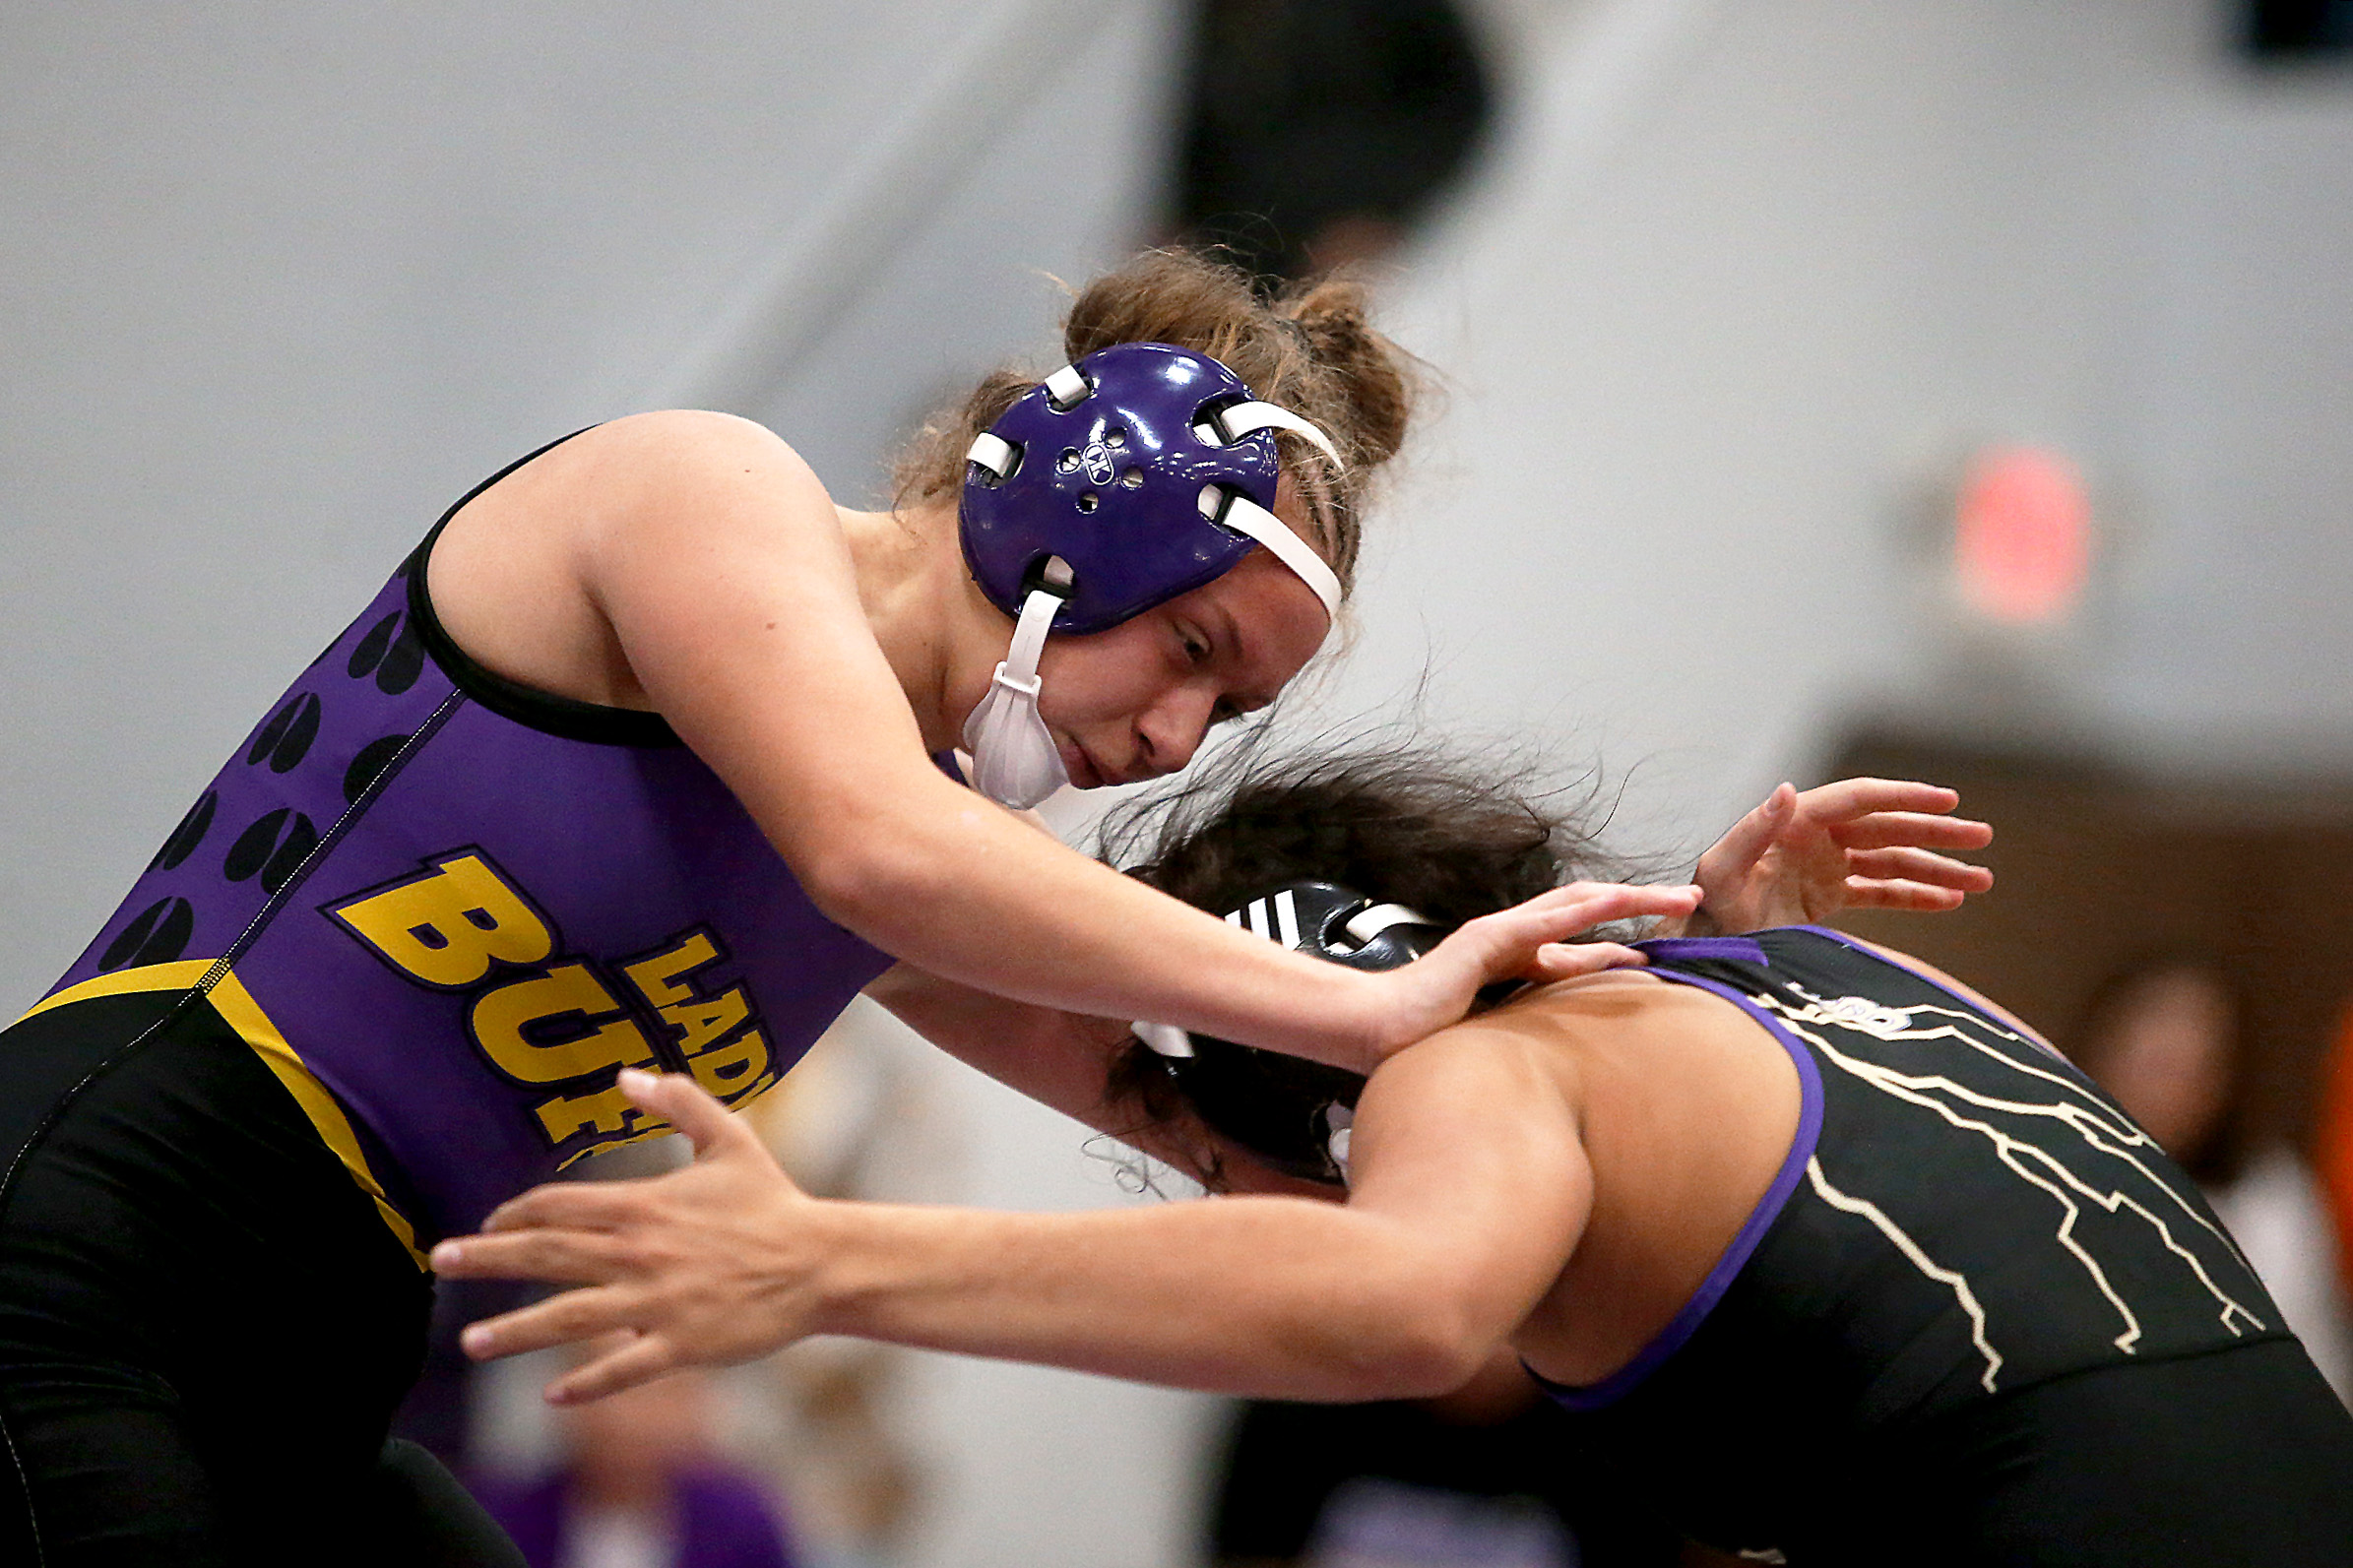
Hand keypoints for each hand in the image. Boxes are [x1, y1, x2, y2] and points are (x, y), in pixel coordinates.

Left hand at [431, 1070, 824, 1403]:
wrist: (820, 1261)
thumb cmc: (773, 1200)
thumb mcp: (729, 1137)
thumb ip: (678, 1102)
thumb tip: (627, 1073)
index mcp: (646, 1205)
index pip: (561, 1206)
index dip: (517, 1213)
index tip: (489, 1222)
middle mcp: (641, 1253)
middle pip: (548, 1255)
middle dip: (488, 1259)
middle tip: (440, 1261)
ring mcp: (658, 1302)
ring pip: (570, 1317)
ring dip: (515, 1331)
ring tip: (470, 1343)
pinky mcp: (681, 1344)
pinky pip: (623, 1368)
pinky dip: (586, 1384)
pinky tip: (551, 1395)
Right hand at [1360, 879, 1701, 1064]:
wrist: (1375, 1033)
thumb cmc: (1424, 1044)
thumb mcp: (1492, 1039)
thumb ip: (1521, 1038)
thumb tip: (1558, 1068)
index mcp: (1510, 962)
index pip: (1575, 947)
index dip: (1617, 948)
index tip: (1654, 956)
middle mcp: (1509, 940)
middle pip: (1585, 911)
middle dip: (1639, 906)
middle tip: (1689, 902)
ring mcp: (1497, 935)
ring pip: (1575, 904)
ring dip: (1629, 898)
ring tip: (1675, 898)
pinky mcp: (1485, 941)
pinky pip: (1542, 923)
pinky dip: (1582, 912)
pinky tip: (1616, 904)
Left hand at [1670, 778, 1991, 936]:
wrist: (1703, 948)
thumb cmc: (1706, 909)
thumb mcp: (1723, 871)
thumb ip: (1754, 831)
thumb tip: (1790, 789)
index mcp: (1795, 823)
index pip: (1860, 800)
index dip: (1905, 797)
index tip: (1949, 800)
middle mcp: (1815, 839)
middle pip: (1886, 828)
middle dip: (1936, 832)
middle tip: (1983, 837)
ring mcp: (1825, 867)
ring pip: (1892, 861)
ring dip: (1936, 869)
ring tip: (1982, 880)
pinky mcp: (1828, 897)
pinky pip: (1880, 891)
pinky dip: (1915, 895)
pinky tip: (1950, 900)